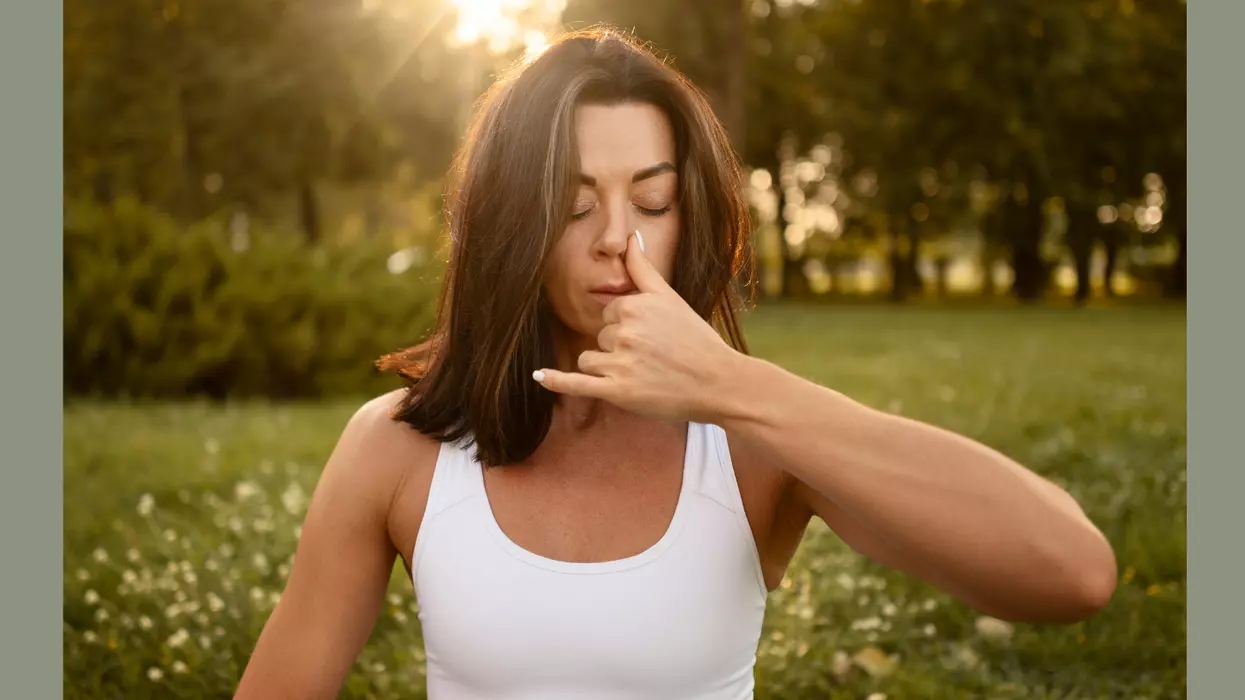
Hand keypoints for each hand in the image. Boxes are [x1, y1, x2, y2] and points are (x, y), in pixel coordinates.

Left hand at [533, 230, 739, 422]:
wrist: (719, 382)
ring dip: (607, 369)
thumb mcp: (671, 298)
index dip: (628, 326)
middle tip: (655, 358)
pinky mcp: (617, 392)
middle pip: (600, 336)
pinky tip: (538, 376)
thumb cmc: (697, 340)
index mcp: (635, 306)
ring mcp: (620, 363)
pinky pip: (576, 384)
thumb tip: (630, 236)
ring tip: (642, 375)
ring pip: (589, 360)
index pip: (610, 313)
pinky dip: (556, 381)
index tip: (653, 337)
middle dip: (619, 348)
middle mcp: (625, 332)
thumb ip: (644, 268)